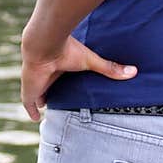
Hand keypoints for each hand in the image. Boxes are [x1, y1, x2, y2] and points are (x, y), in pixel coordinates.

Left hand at [20, 34, 136, 121]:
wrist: (44, 45)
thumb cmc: (67, 49)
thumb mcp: (91, 61)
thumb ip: (109, 68)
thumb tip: (134, 71)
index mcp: (59, 65)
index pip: (59, 76)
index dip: (62, 82)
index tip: (67, 89)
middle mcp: (47, 74)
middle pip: (48, 86)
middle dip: (51, 92)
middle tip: (59, 102)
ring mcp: (36, 83)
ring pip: (38, 95)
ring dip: (40, 101)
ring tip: (47, 109)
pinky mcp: (29, 92)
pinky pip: (29, 105)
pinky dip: (31, 111)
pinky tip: (35, 118)